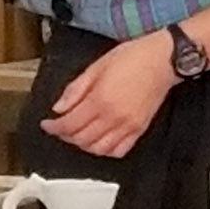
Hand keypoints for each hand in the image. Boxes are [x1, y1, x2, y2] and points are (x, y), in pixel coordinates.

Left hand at [40, 33, 178, 158]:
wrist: (162, 60)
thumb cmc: (132, 57)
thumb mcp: (97, 66)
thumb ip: (76, 89)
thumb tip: (58, 107)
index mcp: (99, 100)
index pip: (69, 124)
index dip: (54, 127)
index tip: (47, 125)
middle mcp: (113, 117)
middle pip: (81, 139)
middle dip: (66, 136)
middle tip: (60, 127)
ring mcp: (127, 126)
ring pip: (98, 149)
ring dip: (83, 145)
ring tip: (78, 133)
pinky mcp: (139, 129)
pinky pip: (119, 150)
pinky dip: (105, 150)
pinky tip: (99, 140)